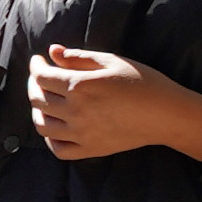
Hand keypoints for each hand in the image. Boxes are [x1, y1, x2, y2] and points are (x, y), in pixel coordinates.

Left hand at [28, 46, 201, 164]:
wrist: (167, 114)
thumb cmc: (144, 82)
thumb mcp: (112, 62)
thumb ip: (79, 57)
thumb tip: (53, 51)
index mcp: (80, 86)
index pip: (42, 77)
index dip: (36, 66)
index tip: (39, 60)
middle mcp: (76, 111)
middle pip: (37, 99)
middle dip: (34, 84)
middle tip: (40, 77)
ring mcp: (81, 133)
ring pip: (42, 125)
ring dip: (37, 111)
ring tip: (44, 101)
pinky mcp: (89, 149)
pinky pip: (58, 149)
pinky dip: (50, 138)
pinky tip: (55, 127)